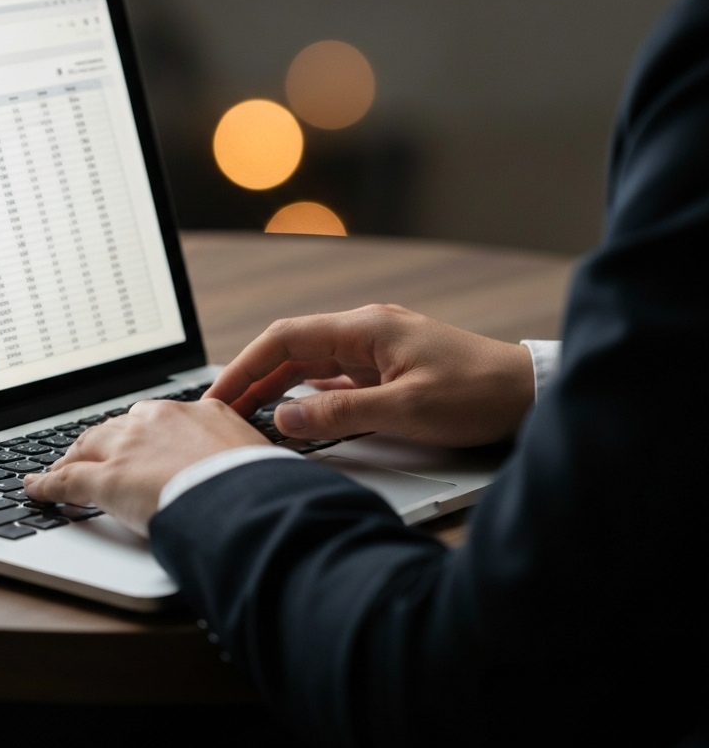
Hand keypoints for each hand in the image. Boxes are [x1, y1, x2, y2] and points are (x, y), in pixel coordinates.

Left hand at [21, 398, 263, 535]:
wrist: (243, 497)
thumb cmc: (258, 483)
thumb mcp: (257, 456)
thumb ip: (242, 455)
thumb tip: (257, 469)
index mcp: (196, 411)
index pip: (154, 418)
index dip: (138, 434)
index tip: (135, 443)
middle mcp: (155, 421)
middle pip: (115, 428)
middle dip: (100, 442)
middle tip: (91, 455)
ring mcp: (128, 448)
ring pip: (86, 448)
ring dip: (71, 459)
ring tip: (60, 470)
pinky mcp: (106, 480)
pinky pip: (64, 480)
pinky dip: (45, 486)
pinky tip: (34, 490)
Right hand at [205, 304, 534, 447]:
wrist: (528, 393)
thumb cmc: (477, 394)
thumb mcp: (405, 410)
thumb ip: (340, 414)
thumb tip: (286, 419)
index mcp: (365, 329)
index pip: (285, 339)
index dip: (245, 366)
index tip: (220, 394)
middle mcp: (366, 331)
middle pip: (292, 350)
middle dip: (255, 379)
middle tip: (224, 412)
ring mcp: (377, 349)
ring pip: (311, 364)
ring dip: (279, 387)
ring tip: (249, 415)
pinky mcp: (388, 368)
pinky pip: (335, 377)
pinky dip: (309, 393)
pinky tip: (296, 411)